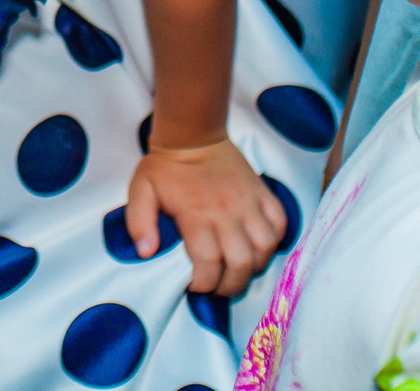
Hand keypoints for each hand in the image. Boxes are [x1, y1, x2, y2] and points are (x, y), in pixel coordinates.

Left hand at [127, 137, 287, 296]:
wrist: (194, 134)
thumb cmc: (166, 166)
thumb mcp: (140, 190)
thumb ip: (139, 223)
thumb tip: (146, 253)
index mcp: (197, 214)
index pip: (208, 263)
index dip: (203, 283)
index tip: (195, 285)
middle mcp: (227, 212)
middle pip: (241, 263)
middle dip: (230, 285)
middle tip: (219, 285)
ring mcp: (249, 203)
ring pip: (265, 247)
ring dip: (254, 266)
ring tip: (238, 268)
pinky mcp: (263, 193)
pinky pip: (280, 224)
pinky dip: (273, 240)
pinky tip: (258, 245)